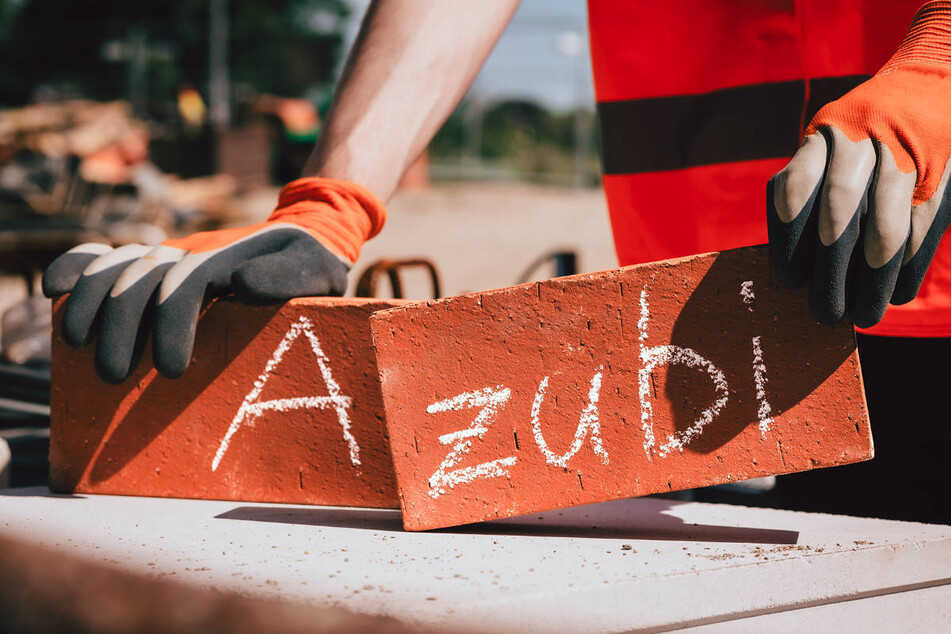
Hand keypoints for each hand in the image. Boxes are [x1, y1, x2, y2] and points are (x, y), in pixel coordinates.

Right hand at [43, 177, 384, 382]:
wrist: (303, 240)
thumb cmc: (312, 266)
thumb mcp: (317, 270)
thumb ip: (287, 276)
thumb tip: (241, 284)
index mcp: (227, 258)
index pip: (186, 284)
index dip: (173, 325)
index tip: (174, 371)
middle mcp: (190, 252)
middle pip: (141, 279)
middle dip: (121, 327)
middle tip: (115, 377)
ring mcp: (169, 256)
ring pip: (116, 268)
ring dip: (89, 302)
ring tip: (74, 344)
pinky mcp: (157, 264)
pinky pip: (109, 257)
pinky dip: (78, 266)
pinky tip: (51, 289)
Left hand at [768, 2, 950, 326]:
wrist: (931, 85)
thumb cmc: (859, 142)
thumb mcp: (826, 152)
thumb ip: (808, 197)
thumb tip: (796, 272)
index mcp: (823, 138)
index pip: (795, 188)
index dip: (789, 239)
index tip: (789, 281)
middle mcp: (862, 142)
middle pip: (841, 210)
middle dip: (830, 268)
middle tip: (823, 313)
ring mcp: (907, 156)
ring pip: (887, 226)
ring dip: (873, 278)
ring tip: (863, 316)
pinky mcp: (943, 173)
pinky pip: (923, 227)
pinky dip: (909, 266)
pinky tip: (895, 294)